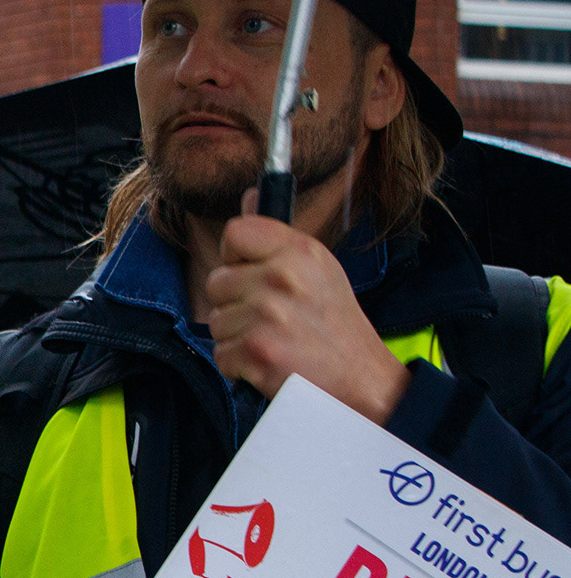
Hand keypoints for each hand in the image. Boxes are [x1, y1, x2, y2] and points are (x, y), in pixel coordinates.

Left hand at [206, 191, 409, 423]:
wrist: (361, 381)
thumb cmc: (334, 327)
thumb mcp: (318, 270)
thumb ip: (278, 240)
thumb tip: (249, 196)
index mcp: (299, 251)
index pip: (235, 232)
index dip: (234, 256)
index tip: (249, 273)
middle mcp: (282, 277)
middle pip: (217, 281)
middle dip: (234, 303)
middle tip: (271, 318)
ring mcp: (267, 314)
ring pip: (216, 320)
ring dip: (237, 337)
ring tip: (275, 341)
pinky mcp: (255, 351)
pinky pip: (221, 354)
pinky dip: (239, 365)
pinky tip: (269, 363)